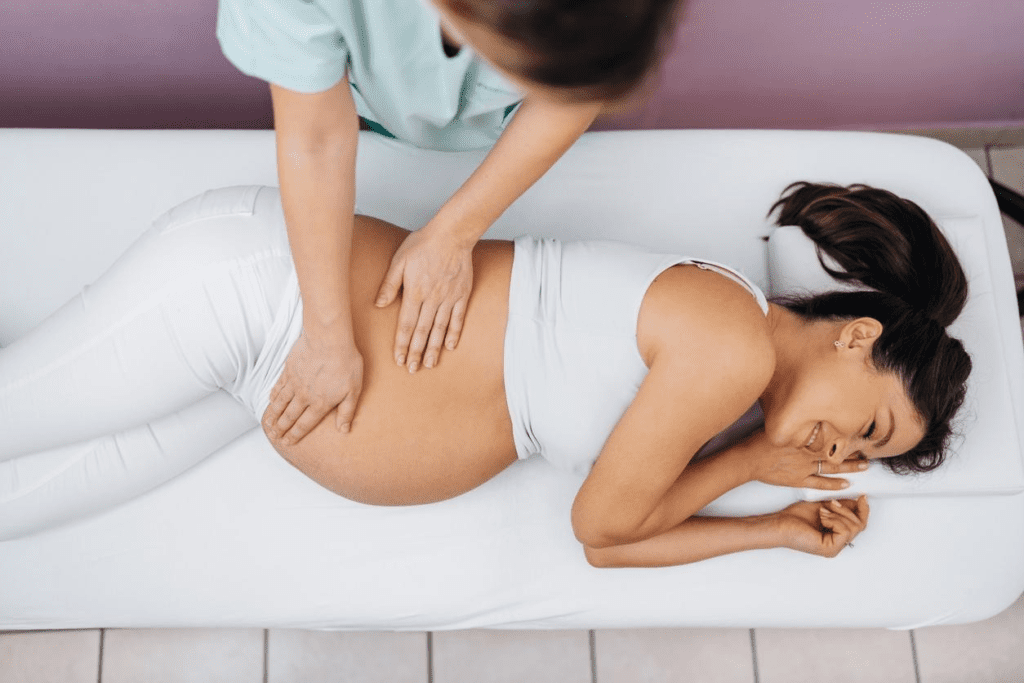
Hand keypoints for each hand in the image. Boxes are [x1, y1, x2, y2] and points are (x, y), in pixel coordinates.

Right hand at [262, 331, 363, 444]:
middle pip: (290, 416)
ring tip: (268, 424)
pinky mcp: (288, 369)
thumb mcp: (354, 390)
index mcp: (320, 403)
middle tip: (275, 437)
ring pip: (280, 403)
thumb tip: (344, 430)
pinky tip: (270, 400)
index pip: (305, 424)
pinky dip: (273, 395)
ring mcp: (294, 382)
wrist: (328, 339)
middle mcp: (304, 396)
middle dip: (282, 429)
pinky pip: (278, 386)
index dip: (295, 435)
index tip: (288, 443)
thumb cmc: (346, 363)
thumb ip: (347, 412)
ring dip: (274, 415)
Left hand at [375, 223, 474, 371]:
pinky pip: (458, 318)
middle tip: (412, 369)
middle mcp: (432, 299)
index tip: (398, 359)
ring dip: (433, 348)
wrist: (452, 235)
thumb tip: (378, 304)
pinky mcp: (462, 295)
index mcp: (415, 293)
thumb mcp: (399, 261)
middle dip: (415, 352)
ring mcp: (448, 299)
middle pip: (422, 332)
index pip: (406, 325)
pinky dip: (454, 333)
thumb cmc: (423, 244)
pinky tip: (450, 346)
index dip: (401, 344)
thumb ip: (389, 284)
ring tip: (429, 364)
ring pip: (439, 329)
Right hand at [744, 429, 866, 490]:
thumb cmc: (759, 440)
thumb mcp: (776, 422)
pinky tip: (846, 484)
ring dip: (849, 467)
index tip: (857, 430)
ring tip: (864, 466)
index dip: (845, 433)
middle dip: (853, 450)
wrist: (748, 459)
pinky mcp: (798, 479)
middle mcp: (808, 452)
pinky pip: (820, 483)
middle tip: (868, 449)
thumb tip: (800, 405)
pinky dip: (833, 485)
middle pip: (836, 450)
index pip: (830, 434)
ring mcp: (805, 467)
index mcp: (804, 437)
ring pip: (832, 467)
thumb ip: (791, 418)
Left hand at [776, 496, 869, 557]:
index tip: (862, 496)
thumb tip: (858, 499)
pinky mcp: (830, 549)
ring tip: (822, 511)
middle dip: (847, 509)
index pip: (860, 524)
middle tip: (831, 503)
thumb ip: (841, 506)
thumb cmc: (795, 517)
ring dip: (838, 514)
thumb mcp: (825, 506)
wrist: (780, 523)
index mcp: (837, 534)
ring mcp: (835, 548)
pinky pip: (845, 531)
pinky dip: (834, 520)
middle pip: (860, 525)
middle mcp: (838, 543)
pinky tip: (822, 518)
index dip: (863, 509)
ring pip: (854, 527)